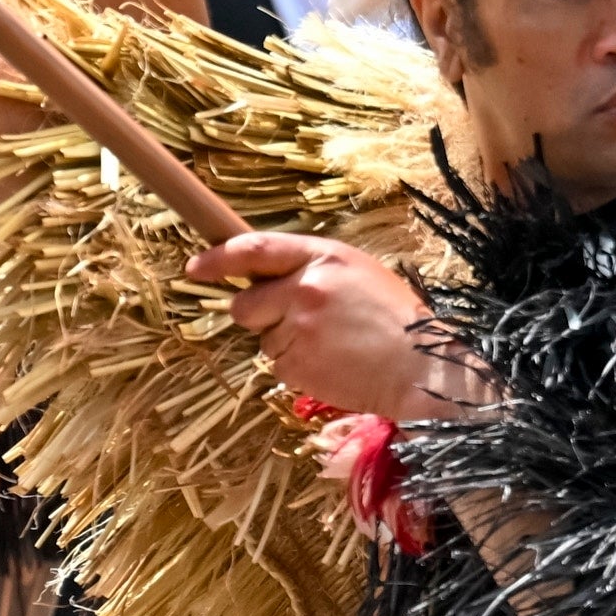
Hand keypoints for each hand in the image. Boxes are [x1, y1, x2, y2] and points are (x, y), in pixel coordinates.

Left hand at [199, 233, 451, 419]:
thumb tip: (265, 279)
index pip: (255, 249)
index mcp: (324, 257)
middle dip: (258, 314)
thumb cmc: (395, 318)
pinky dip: (297, 365)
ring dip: (285, 342)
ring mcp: (298, 328)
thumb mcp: (358, 274)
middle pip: (245, 303)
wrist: (419, 365)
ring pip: (263, 337)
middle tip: (295, 322)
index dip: (219, 258)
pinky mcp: (295, 364)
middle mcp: (305, 288)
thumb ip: (312, 270)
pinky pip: (277, 363)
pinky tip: (331, 362)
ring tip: (330, 344)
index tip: (196, 266)